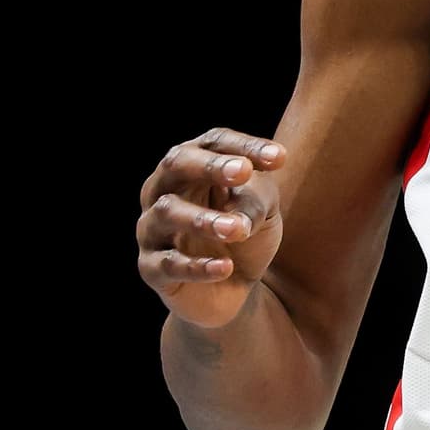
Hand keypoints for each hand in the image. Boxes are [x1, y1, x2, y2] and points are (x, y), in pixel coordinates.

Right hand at [136, 127, 286, 328]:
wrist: (235, 287)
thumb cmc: (246, 232)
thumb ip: (257, 198)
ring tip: (238, 229)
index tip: (279, 158)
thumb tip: (240, 215)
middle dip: (209, 166)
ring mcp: (152, 227)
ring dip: (204, 219)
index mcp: (195, 164)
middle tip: (242, 172)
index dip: (244, 146)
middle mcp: (166, 188)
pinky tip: (226, 268)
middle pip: (176, 163)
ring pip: (167, 212)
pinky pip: (167, 264)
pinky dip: (197, 266)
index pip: (215, 142)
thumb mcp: (263, 208)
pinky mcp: (151, 267)